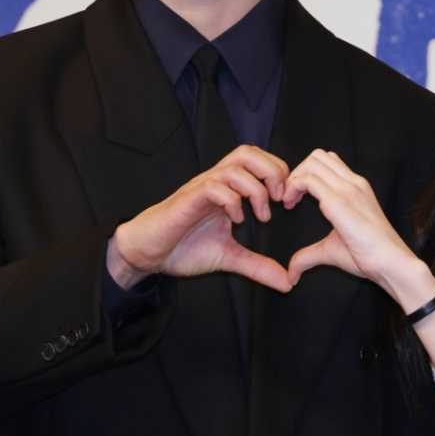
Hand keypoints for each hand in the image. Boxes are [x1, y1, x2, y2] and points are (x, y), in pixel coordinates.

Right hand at [107, 145, 291, 292]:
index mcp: (227, 189)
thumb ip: (258, 266)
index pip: (257, 161)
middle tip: (280, 199)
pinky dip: (231, 200)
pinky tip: (236, 220)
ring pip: (234, 166)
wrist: (146, 253)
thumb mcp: (229, 258)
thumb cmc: (182, 248)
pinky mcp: (186, 200)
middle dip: (272, 170)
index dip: (278, 173)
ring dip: (255, 189)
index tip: (288, 202)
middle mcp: (215, 183)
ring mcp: (200, 189)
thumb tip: (288, 282)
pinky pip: (212, 187)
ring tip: (261, 214)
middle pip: (248, 152)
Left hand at [282, 150, 428, 300]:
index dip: (306, 174)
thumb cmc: (369, 256)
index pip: (328, 162)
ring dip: (294, 178)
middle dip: (297, 172)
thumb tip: (292, 273)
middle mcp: (353, 182)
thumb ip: (309, 255)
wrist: (391, 263)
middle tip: (289, 197)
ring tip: (289, 201)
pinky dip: (293, 188)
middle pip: (317, 156)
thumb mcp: (332, 248)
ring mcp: (347, 189)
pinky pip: (308, 180)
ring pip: (313, 162)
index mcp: (356, 187)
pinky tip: (290, 206)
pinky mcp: (338, 201)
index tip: (296, 198)